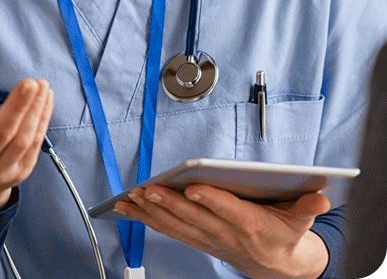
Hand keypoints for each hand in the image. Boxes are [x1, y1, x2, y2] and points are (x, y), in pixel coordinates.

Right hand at [0, 79, 53, 210]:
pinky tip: (46, 99)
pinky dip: (43, 118)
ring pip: (23, 139)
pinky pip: (36, 142)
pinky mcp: (23, 169)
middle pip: (3, 135)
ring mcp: (4, 170)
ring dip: (36, 110)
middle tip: (30, 84)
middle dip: (18, 107)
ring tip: (42, 86)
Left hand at [114, 185, 330, 278]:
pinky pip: (168, 229)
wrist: (275, 265)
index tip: (193, 187)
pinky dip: (147, 219)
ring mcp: (207, 237)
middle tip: (149, 190)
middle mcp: (224, 232)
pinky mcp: (196, 238)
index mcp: (249, 223)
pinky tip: (129, 209)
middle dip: (169, 203)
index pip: (226, 209)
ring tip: (131, 199)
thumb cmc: (284, 233)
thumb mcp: (301, 219)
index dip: (210, 199)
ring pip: (176, 224)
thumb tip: (321, 196)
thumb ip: (308, 205)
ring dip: (152, 212)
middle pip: (194, 216)